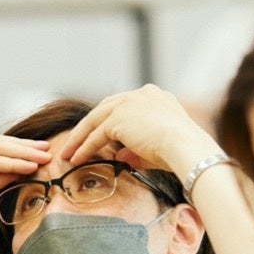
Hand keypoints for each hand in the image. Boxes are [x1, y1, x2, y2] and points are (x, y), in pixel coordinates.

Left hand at [59, 84, 220, 180]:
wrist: (186, 147)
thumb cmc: (180, 153)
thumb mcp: (155, 150)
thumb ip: (134, 151)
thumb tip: (118, 157)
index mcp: (155, 97)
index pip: (124, 107)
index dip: (109, 122)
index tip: (99, 136)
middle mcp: (140, 94)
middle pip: (105, 109)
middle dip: (88, 128)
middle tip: (75, 143)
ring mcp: (128, 103)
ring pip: (96, 120)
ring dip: (80, 138)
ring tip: (67, 153)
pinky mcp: (118, 117)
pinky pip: (96, 134)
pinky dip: (84, 147)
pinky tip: (75, 159)